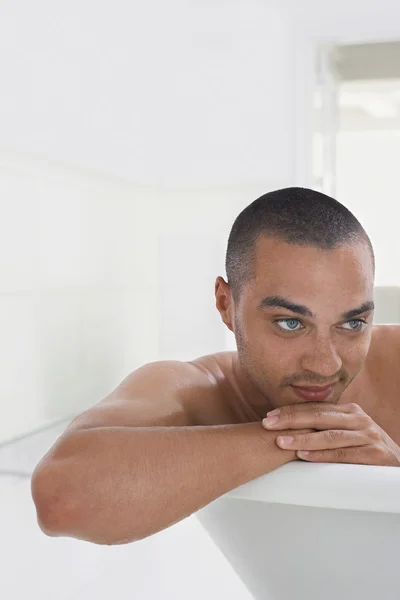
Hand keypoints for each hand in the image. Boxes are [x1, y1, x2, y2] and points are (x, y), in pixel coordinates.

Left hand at [262, 402, 399, 465]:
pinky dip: (322, 455)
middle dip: (290, 420)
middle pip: (319, 417)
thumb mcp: (347, 433)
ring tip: (281, 442)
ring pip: (329, 436)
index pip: (315, 408)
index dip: (291, 411)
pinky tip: (304, 457)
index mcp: (349, 411)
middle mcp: (359, 419)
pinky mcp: (375, 454)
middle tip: (268, 424)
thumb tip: (289, 428)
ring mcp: (368, 435)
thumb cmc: (365, 450)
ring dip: (303, 438)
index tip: (269, 416)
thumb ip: (325, 428)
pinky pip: (343, 454)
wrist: (399, 467)